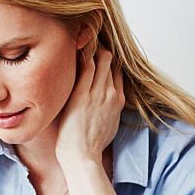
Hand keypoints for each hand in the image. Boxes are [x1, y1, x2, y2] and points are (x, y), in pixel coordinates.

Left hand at [55, 45, 124, 167]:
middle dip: (100, 50)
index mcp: (118, 100)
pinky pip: (86, 67)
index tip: (99, 53)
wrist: (83, 156)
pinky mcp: (82, 95)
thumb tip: (106, 105)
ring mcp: (98, 93)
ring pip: (100, 60)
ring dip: (92, 48)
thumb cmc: (91, 145)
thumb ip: (110, 110)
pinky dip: (83, 55)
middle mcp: (111, 93)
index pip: (117, 72)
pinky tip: (76, 47)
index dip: (108, 61)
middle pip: (109, 62)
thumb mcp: (109, 125)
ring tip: (81, 38)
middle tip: (86, 39)